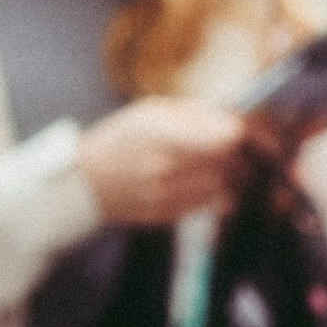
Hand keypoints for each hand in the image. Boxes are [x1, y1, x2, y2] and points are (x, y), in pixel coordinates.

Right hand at [76, 100, 251, 227]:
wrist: (85, 182)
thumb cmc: (121, 138)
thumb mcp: (154, 110)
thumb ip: (196, 115)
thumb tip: (234, 121)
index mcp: (162, 135)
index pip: (224, 139)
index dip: (241, 133)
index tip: (239, 129)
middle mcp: (164, 168)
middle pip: (227, 164)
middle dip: (238, 154)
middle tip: (235, 146)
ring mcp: (164, 196)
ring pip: (222, 187)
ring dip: (228, 175)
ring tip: (220, 163)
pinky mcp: (165, 215)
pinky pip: (205, 204)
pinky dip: (213, 192)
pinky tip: (203, 181)